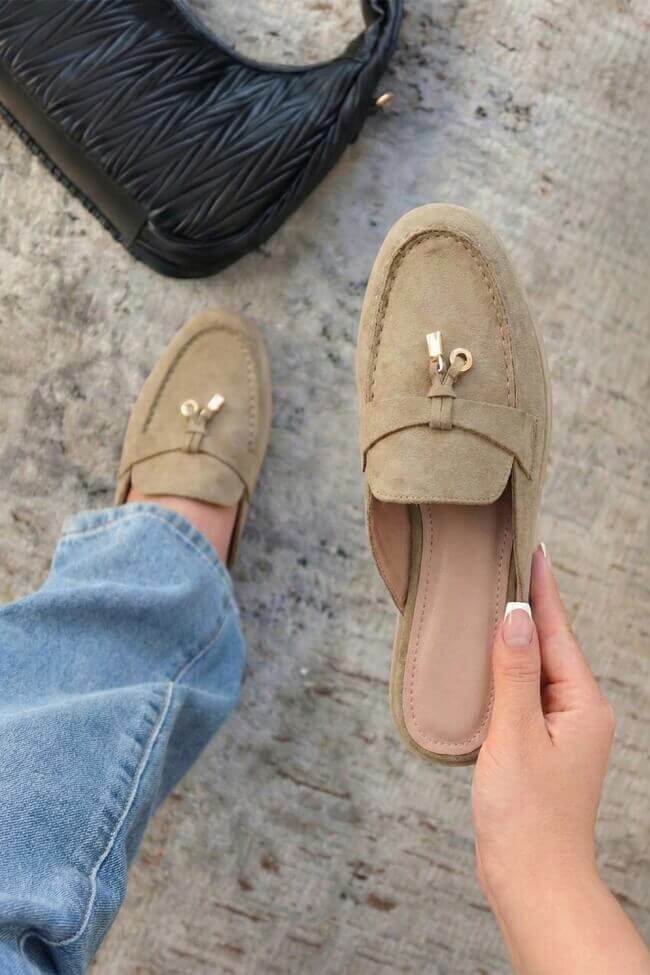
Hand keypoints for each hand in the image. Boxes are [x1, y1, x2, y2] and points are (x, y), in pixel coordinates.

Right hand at [472, 546, 649, 973]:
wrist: (533, 882)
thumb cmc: (527, 818)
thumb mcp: (514, 737)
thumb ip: (513, 672)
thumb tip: (515, 614)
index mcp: (582, 704)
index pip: (557, 631)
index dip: (541, 588)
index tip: (531, 547)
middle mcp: (578, 711)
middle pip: (550, 645)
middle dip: (528, 605)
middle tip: (504, 562)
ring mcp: (561, 730)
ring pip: (535, 669)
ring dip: (515, 637)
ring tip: (492, 601)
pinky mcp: (540, 746)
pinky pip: (524, 693)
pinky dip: (505, 670)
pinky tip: (487, 662)